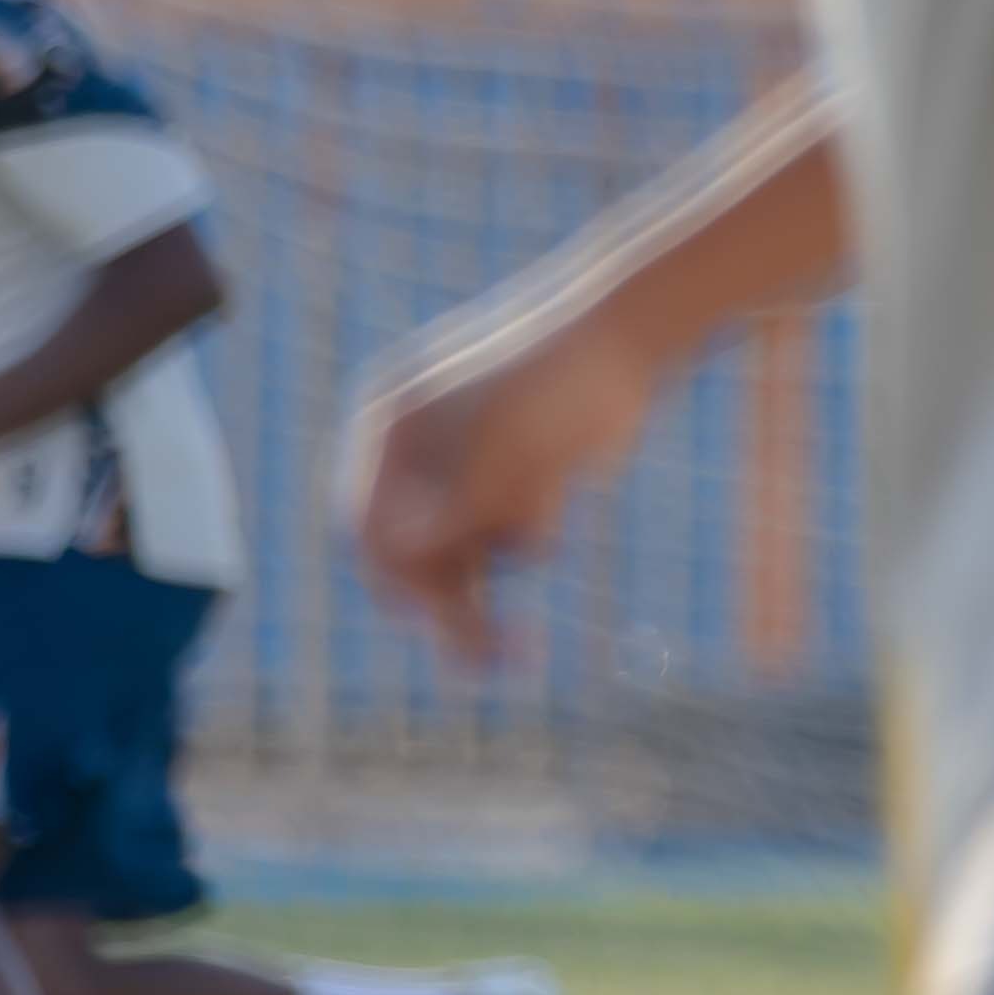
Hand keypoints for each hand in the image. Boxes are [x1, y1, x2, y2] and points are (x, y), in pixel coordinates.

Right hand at [341, 317, 665, 671]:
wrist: (629, 335)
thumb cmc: (557, 382)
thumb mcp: (503, 450)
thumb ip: (450, 508)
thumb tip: (392, 560)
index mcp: (388, 425)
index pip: (364, 522)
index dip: (392, 573)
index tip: (424, 614)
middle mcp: (417, 449)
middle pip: (412, 548)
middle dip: (447, 600)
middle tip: (487, 659)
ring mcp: (465, 462)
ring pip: (462, 547)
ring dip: (489, 576)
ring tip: (530, 586)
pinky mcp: (514, 475)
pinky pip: (505, 532)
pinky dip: (525, 532)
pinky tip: (555, 486)